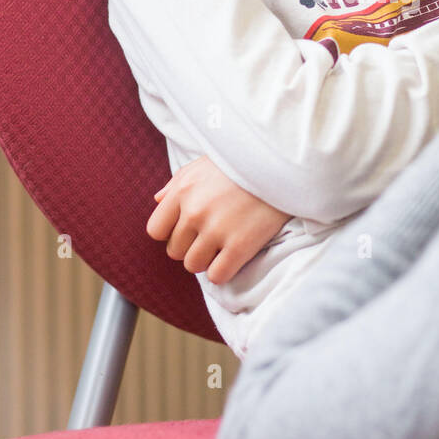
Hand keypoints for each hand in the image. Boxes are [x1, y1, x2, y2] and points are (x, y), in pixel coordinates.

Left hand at [146, 156, 292, 286]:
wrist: (282, 164)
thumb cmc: (241, 163)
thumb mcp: (204, 164)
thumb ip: (177, 182)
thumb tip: (158, 201)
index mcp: (183, 191)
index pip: (156, 230)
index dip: (171, 233)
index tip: (188, 229)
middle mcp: (195, 212)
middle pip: (175, 251)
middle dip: (190, 246)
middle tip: (211, 236)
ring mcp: (216, 230)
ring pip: (193, 265)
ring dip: (207, 260)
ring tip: (223, 245)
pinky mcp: (239, 246)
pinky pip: (217, 275)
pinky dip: (223, 270)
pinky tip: (233, 257)